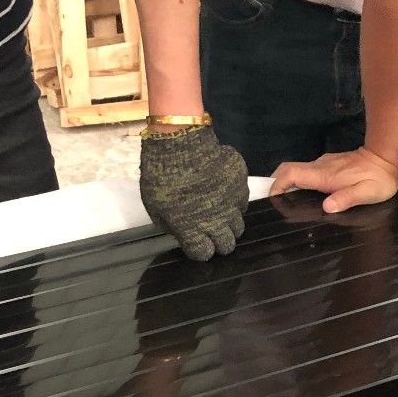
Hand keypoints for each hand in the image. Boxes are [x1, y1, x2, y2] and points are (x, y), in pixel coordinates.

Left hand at [139, 126, 248, 260]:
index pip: (204, 254)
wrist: (179, 142)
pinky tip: (223, 189)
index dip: (200, 249)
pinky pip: (242, 200)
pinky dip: (235, 199)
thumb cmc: (161, 175)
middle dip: (220, 241)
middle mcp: (216, 221)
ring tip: (219, 210)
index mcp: (192, 230)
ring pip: (239, 224)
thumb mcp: (155, 207)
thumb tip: (179, 231)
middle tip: (212, 230)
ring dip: (229, 222)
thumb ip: (170, 225)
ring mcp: (232, 203)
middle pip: (227, 245)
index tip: (196, 242)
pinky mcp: (241, 184)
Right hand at [270, 146, 397, 212]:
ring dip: (287, 182)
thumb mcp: (367, 193)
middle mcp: (320, 167)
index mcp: (325, 175)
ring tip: (285, 201)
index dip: (277, 183)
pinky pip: (308, 171)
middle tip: (273, 200)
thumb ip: (346, 199)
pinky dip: (300, 181)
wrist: (387, 156)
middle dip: (276, 181)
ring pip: (298, 170)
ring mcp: (324, 163)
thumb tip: (326, 207)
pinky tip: (305, 194)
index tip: (272, 197)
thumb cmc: (379, 179)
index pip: (292, 174)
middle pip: (289, 169)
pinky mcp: (329, 163)